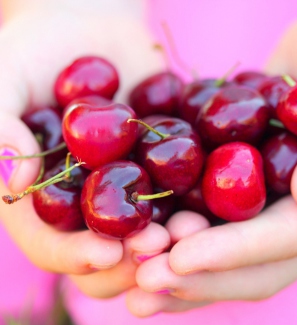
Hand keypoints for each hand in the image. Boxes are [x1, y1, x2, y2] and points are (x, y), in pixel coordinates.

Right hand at [0, 0, 167, 297]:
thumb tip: (16, 185)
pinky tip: (212, 209)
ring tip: (192, 233)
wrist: (92, 27)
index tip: (104, 253)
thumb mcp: (6, 78)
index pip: (50, 245)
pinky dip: (195, 210)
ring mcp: (125, 191)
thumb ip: (2, 127)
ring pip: (146, 238)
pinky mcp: (159, 171)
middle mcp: (84, 205)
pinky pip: (178, 199)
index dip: (73, 256)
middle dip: (128, 261)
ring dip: (170, 245)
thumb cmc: (38, 50)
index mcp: (43, 198)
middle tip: (155, 248)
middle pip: (103, 256)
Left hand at [125, 2, 296, 315]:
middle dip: (196, 279)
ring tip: (134, 289)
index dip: (232, 254)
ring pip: (222, 264)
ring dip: (176, 279)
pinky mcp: (228, 202)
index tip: (179, 259)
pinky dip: (170, 251)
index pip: (280, 241)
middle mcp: (289, 222)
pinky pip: (201, 237)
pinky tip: (134, 259)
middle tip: (143, 282)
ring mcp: (258, 215)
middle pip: (249, 270)